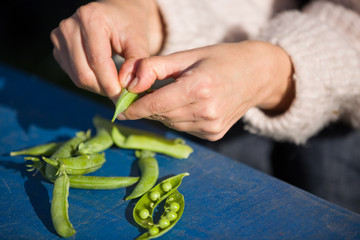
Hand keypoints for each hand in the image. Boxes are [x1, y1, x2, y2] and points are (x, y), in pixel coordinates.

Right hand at [50, 0, 162, 100]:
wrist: (118, 17)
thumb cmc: (130, 28)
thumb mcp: (139, 42)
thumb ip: (136, 63)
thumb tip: (126, 85)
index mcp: (91, 18)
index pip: (97, 61)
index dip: (110, 83)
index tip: (123, 97)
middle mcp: (70, 26)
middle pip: (84, 72)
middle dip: (104, 88)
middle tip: (121, 94)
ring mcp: (60, 38)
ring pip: (77, 77)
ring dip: (98, 87)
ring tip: (114, 84)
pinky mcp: (58, 50)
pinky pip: (73, 76)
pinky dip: (90, 82)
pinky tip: (103, 77)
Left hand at [119, 41, 293, 140]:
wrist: (257, 75)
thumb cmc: (221, 59)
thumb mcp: (187, 55)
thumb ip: (155, 67)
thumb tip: (129, 83)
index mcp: (199, 87)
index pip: (155, 104)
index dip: (134, 108)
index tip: (119, 109)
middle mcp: (206, 111)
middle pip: (161, 115)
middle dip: (146, 108)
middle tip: (139, 97)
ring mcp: (212, 126)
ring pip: (170, 124)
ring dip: (161, 113)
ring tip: (166, 97)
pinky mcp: (214, 135)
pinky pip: (184, 129)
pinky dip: (176, 119)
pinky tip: (184, 105)